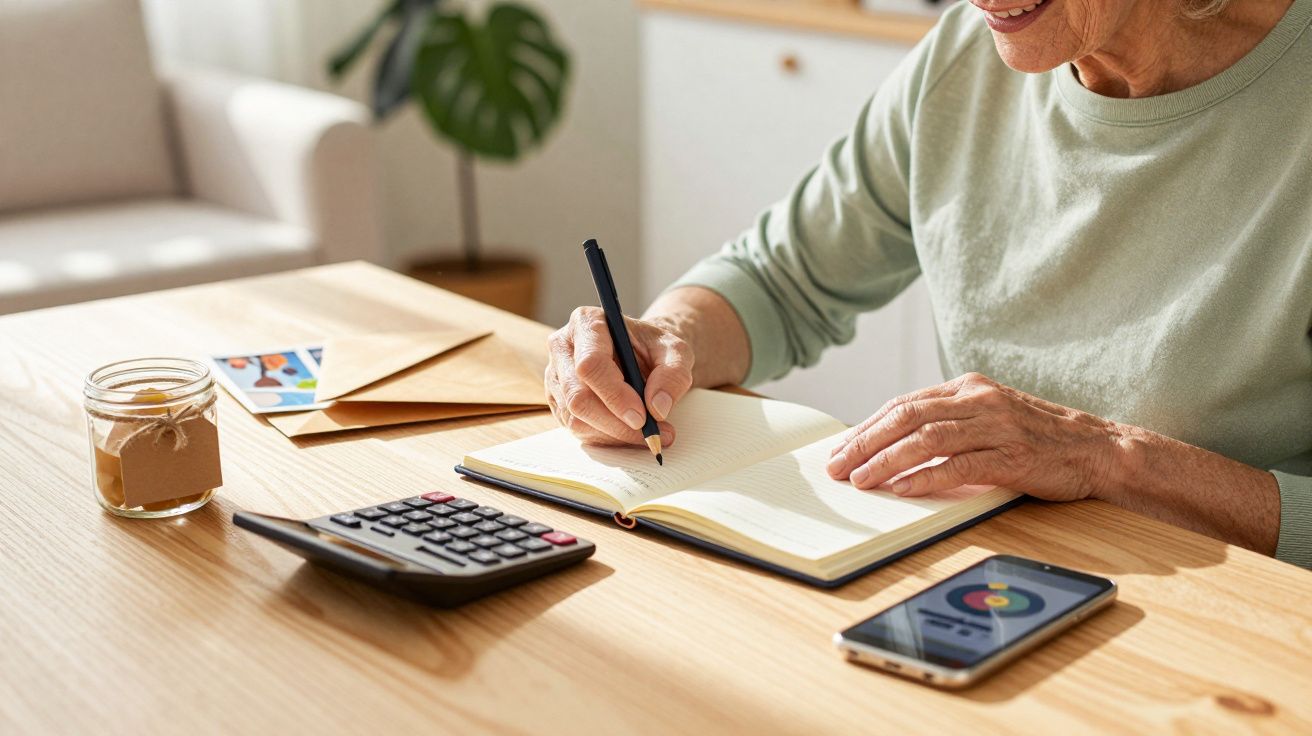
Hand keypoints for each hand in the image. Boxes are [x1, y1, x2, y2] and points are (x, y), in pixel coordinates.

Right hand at [545, 306, 693, 446]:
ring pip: (576, 419)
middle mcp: (563, 347)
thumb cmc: (655, 348)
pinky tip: (629, 430)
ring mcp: (556, 376)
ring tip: (649, 433)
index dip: (615, 395)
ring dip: (614, 434)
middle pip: (578, 397)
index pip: (591, 364)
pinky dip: (607, 437)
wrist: (643, 355)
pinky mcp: (558, 400)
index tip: (642, 416)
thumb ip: (673, 374)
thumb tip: (657, 407)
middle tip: (652, 433)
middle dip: (616, 423)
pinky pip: (577, 429)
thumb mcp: (677, 352)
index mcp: (587, 323)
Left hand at [826, 373, 1122, 500]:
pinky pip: (959, 465)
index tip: (841, 448)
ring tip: (860, 479)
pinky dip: (926, 477)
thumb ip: (949, 423)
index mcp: (969, 388)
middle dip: (865, 442)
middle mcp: (979, 400)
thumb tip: (895, 445)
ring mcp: (996, 426)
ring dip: (886, 460)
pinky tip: (902, 489)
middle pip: (907, 416)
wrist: (1098, 448)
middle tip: (837, 466)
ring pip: (927, 438)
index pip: (904, 403)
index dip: (867, 426)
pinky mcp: (1012, 456)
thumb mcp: (989, 417)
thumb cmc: (1039, 438)